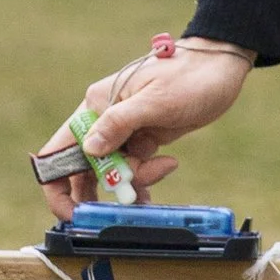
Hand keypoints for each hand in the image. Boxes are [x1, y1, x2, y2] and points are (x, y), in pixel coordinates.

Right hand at [35, 37, 254, 219]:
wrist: (222, 68)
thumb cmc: (191, 76)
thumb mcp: (156, 100)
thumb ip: (119, 123)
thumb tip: (90, 149)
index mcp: (97, 104)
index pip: (60, 149)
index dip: (57, 184)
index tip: (73, 211)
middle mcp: (104, 118)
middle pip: (84, 167)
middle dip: (101, 189)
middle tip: (122, 203)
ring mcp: (124, 129)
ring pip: (112, 171)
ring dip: (129, 184)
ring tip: (154, 181)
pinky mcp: (144, 138)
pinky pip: (133, 168)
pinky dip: (142, 179)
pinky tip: (157, 179)